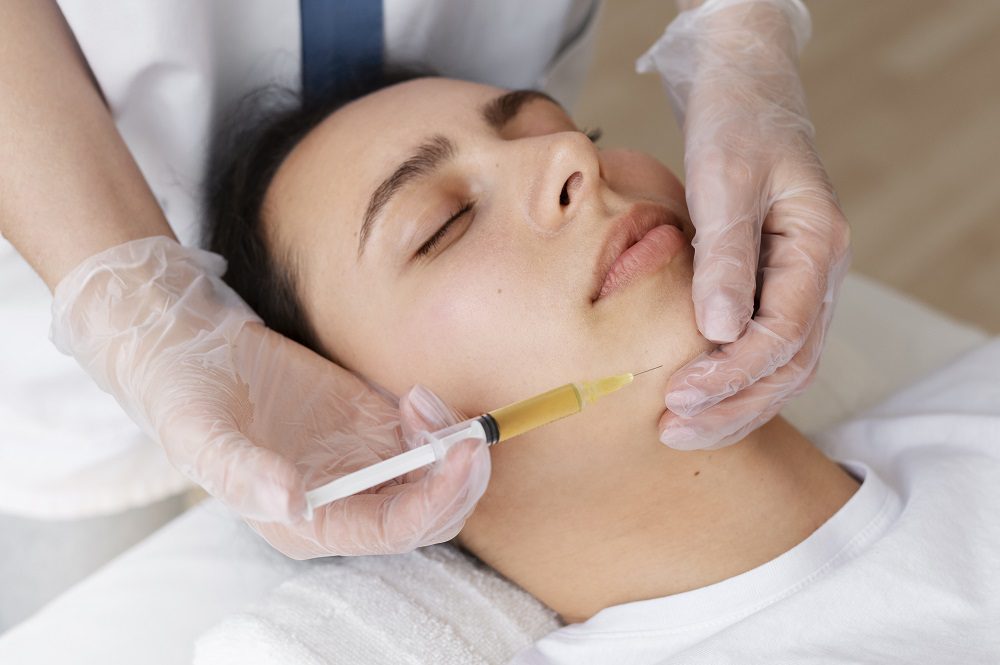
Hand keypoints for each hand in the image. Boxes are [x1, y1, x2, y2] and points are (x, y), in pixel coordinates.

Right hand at [50, 236, 490, 555]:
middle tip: (466, 433)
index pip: (393, 531)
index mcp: (307, 525)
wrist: (189, 347)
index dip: (434, 500)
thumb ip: (242, 472)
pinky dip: (437, 423)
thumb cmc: (184, 399)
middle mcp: (343, 502)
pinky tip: (415, 396)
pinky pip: (427, 441)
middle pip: (430, 515)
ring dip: (449, 446)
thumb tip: (290, 503)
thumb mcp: (200, 434)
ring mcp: (362, 464)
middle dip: (459, 480)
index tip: (458, 455)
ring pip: (437, 480)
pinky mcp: (371, 426)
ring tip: (418, 399)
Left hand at [637, 0, 850, 449]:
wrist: (744, 93)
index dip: (732, 373)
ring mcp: (798, 284)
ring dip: (732, 406)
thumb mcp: (725, 178)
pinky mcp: (771, 287)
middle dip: (732, 406)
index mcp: (818, 248)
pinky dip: (731, 382)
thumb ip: (725, 255)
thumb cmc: (735, 125)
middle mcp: (818, 275)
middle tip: (673, 430)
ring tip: (677, 431)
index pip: (784, 334)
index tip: (679, 395)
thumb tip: (721, 332)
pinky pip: (762, 349)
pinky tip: (694, 401)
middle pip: (789, 366)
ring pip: (779, 368)